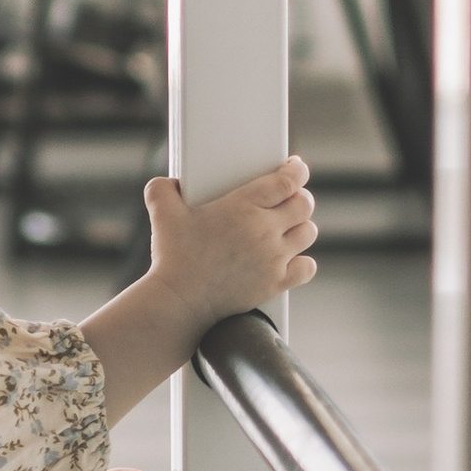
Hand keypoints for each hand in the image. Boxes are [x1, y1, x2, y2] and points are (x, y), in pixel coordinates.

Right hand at [75, 158, 316, 430]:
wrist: (179, 302)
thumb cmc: (172, 257)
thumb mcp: (162, 213)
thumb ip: (162, 188)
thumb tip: (171, 182)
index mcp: (242, 206)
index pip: (287, 181)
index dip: (297, 171)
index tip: (295, 168)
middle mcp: (264, 230)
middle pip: (304, 204)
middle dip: (300, 197)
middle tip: (291, 197)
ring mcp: (273, 259)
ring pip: (308, 233)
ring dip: (302, 226)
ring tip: (289, 225)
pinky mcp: (274, 283)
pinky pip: (306, 267)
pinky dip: (303, 261)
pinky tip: (292, 258)